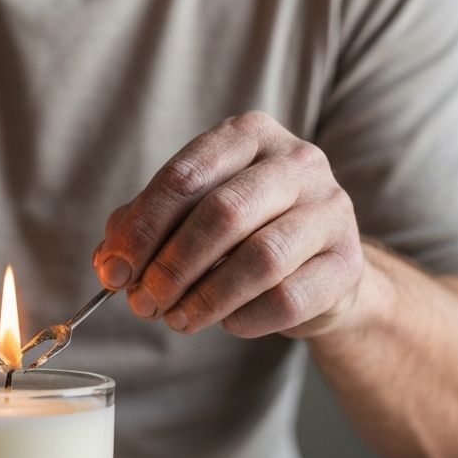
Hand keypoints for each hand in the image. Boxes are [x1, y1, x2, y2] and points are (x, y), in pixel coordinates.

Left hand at [93, 111, 364, 338]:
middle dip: (171, 266)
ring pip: (260, 259)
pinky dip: (244, 319)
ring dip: (205, 298)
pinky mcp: (348, 262)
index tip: (115, 270)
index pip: (184, 176)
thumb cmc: (238, 233)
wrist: (315, 266)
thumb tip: (109, 263)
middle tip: (142, 303)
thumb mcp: (185, 216)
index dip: (142, 229)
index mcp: (248, 134)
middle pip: (222, 213)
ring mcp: (331, 208)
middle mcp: (297, 160)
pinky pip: (288, 299)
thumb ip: (140, 229)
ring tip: (176, 319)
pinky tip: (226, 322)